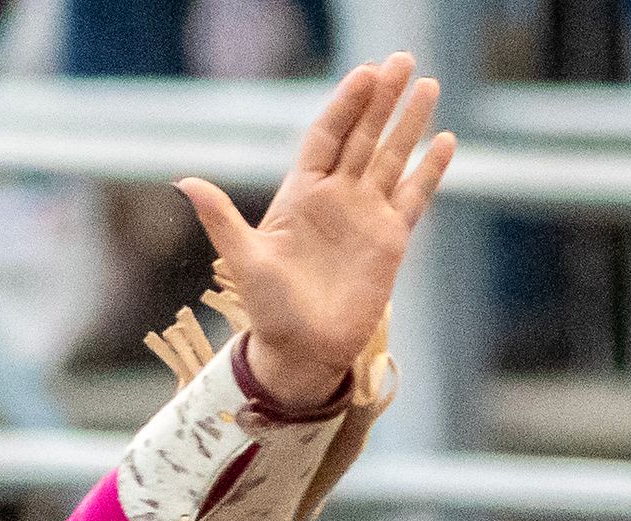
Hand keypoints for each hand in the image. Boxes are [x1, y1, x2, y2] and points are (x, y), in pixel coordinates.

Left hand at [174, 54, 454, 414]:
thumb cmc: (268, 310)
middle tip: (402, 59)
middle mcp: (336, 197)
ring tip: (429, 85)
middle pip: (363, 136)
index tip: (364, 74)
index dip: (345, 105)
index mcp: (301, 194)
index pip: (326, 136)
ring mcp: (365, 215)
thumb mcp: (243, 260)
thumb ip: (220, 218)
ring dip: (409, 123)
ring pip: (391, 158)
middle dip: (382, 99)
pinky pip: (414, 197)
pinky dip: (430, 170)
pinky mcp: (390, 239)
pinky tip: (445, 141)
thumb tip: (184, 181)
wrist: (302, 351)